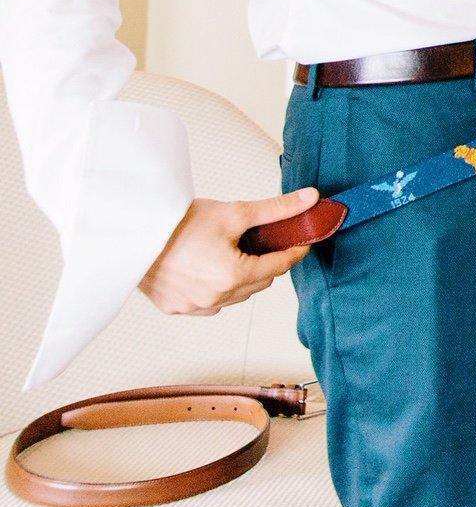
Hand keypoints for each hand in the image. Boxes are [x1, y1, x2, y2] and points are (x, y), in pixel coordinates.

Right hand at [139, 190, 317, 314]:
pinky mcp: (175, 308)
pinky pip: (209, 304)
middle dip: (266, 263)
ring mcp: (193, 306)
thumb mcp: (234, 213)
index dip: (294, 252)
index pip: (278, 266)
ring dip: (242, 279)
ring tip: (235, 254)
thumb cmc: (178, 223)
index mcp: (232, 276)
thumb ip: (277, 209)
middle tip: (264, 243)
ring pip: (235, 296)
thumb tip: (310, 199)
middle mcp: (214, 298)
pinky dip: (217, 290)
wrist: (133, 233)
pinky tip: (211, 271)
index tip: (301, 242)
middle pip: (259, 282)